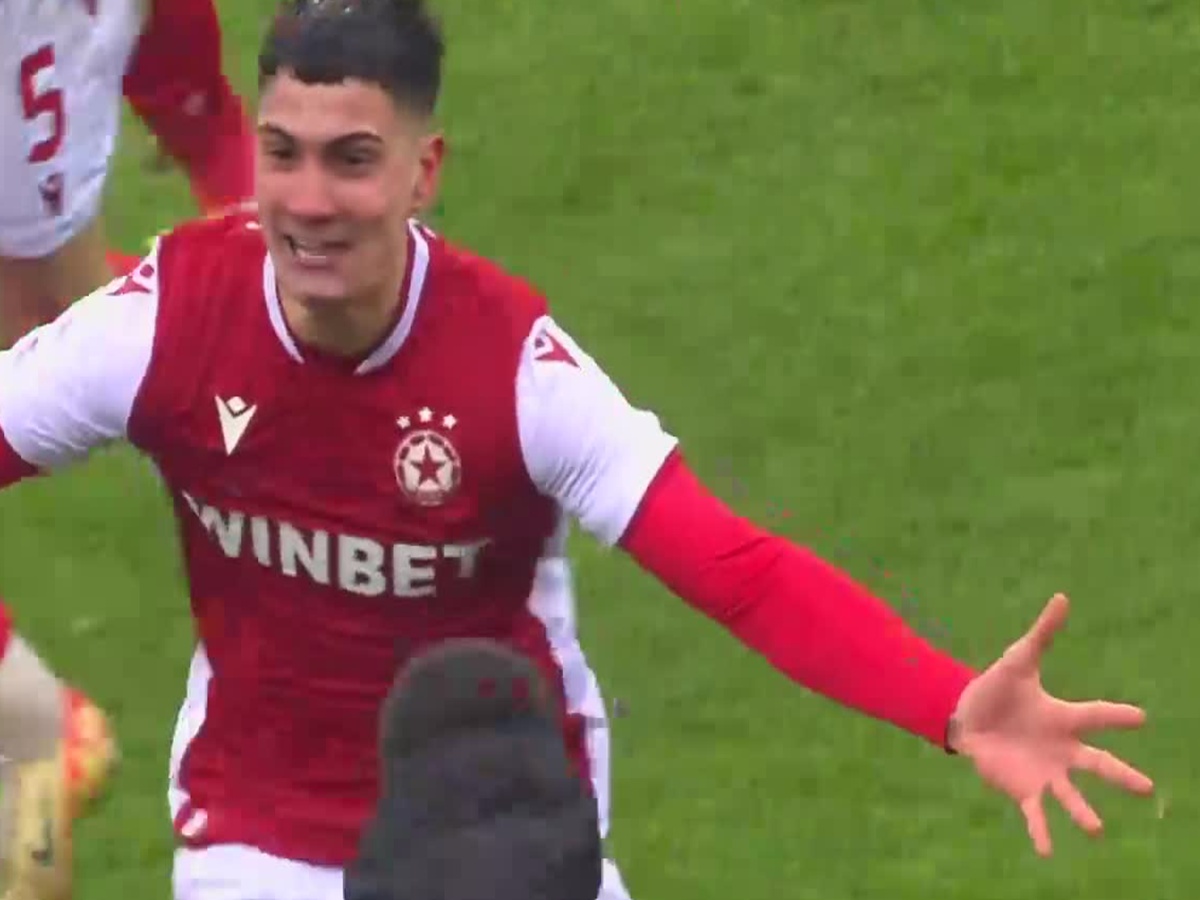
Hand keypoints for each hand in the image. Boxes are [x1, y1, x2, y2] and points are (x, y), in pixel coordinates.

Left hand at [949, 593, 1153, 855]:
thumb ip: (1042, 633)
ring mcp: (1044, 772)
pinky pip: (1035, 814)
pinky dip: (1040, 832)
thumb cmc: (997, 689)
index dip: (1116, 716)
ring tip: (1097, 828)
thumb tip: (1062, 597)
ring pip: (1070, 795)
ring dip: (1083, 812)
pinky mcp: (1021, 788)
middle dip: (1120, 776)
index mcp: (1064, 719)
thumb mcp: (1018, 660)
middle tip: (1146, 787)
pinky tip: (1046, 851)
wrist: (964, 714)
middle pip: (1096, 764)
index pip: (1096, 716)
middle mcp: (1061, 750)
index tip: (1140, 716)